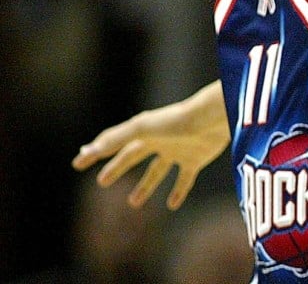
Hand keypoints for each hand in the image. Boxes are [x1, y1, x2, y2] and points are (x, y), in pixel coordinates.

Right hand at [71, 82, 229, 209]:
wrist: (213, 119)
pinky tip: (171, 204)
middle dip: (117, 169)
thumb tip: (88, 149)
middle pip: (133, 156)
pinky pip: (185, 178)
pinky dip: (179, 191)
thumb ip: (116, 139)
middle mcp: (160, 140)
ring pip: (158, 171)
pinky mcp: (196, 159)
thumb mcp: (142, 129)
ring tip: (133, 203)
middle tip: (101, 182)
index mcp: (144, 131)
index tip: (78, 162)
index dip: (96, 152)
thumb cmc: (176, 121)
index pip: (114, 142)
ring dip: (145, 186)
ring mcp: (178, 150)